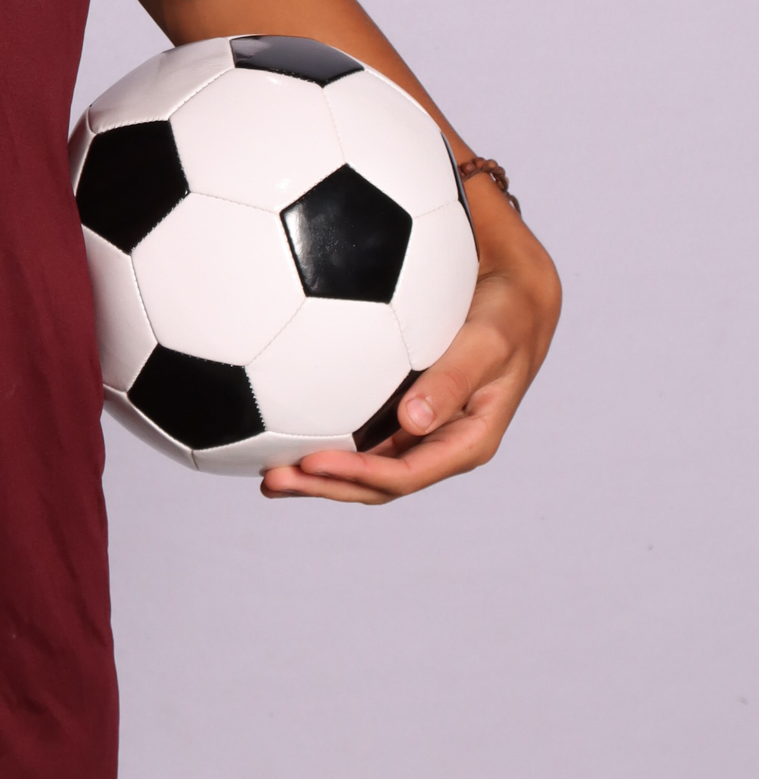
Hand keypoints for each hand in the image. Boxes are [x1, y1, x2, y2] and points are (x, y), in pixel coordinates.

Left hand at [260, 181, 561, 504]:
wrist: (514, 292)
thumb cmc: (505, 314)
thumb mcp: (488, 342)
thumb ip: (453, 379)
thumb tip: (411, 419)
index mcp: (466, 441)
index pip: (404, 474)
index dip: (357, 476)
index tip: (310, 463)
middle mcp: (438, 442)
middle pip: (376, 481)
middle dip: (323, 485)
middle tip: (271, 478)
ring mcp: (419, 428)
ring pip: (364, 463)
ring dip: (316, 471)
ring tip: (263, 466)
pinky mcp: (402, 406)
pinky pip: (361, 431)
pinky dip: (323, 435)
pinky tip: (282, 425)